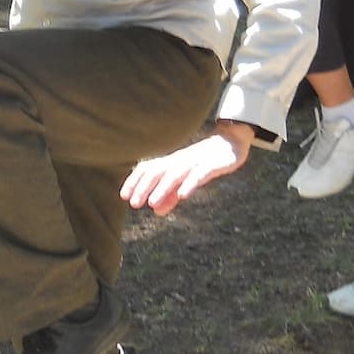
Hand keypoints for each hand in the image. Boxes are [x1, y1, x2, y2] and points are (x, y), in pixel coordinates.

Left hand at [119, 123, 250, 216]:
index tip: (123, 196)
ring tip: (151, 203)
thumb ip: (170, 195)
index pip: (148, 169)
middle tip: (133, 204)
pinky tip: (182, 196)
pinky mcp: (211, 165)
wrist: (230, 142)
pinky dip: (189, 184)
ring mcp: (194, 162)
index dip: (135, 181)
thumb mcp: (184, 180)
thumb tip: (156, 210)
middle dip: (144, 187)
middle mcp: (179, 161)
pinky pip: (198, 175)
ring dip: (162, 189)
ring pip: (175, 174)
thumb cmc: (203, 162)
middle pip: (157, 171)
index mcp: (170, 162)